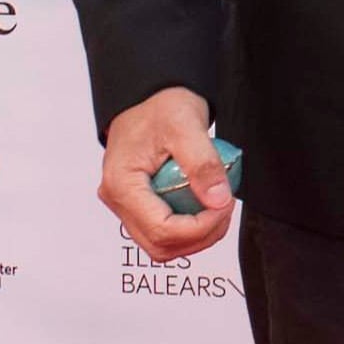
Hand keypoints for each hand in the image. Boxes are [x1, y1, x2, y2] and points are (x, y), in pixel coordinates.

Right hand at [102, 86, 231, 258]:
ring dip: (196, 236)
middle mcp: (117, 200)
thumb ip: (203, 164)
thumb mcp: (186, 126)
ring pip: (162, 245)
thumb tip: (219, 200)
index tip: (226, 204)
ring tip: (219, 207)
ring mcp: (126, 205)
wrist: (149, 98)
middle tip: (225, 207)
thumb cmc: (160, 106)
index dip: (201, 226)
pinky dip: (190, 229)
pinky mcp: (138, 205)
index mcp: (121, 184)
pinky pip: (164, 232)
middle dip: (201, 235)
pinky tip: (207, 207)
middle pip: (160, 245)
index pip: (162, 229)